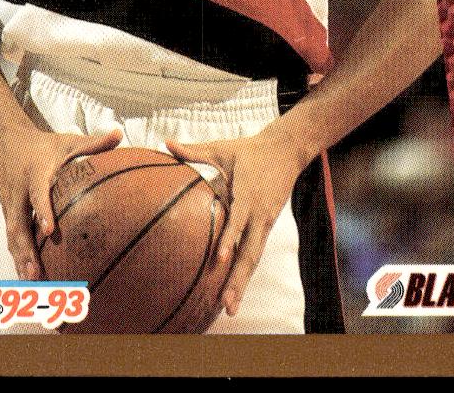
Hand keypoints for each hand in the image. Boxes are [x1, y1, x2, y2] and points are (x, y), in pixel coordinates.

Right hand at [0, 125, 122, 280]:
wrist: (6, 140)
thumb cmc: (43, 145)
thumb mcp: (68, 141)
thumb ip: (94, 142)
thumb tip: (120, 135)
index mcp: (35, 174)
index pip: (37, 193)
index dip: (42, 210)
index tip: (49, 230)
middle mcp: (19, 192)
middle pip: (19, 225)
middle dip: (26, 250)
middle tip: (36, 274)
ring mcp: (10, 205)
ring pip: (12, 237)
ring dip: (20, 261)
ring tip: (31, 285)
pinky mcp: (7, 214)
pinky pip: (12, 239)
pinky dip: (18, 259)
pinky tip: (27, 281)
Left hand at [164, 131, 306, 317]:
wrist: (287, 151)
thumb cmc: (249, 150)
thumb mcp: (222, 148)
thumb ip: (194, 151)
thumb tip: (166, 144)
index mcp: (248, 194)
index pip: (238, 220)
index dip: (229, 239)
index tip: (218, 258)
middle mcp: (259, 214)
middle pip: (249, 252)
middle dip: (238, 279)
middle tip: (225, 304)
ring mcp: (265, 223)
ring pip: (253, 258)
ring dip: (242, 284)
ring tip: (230, 309)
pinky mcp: (267, 227)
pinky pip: (255, 253)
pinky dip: (246, 274)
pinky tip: (236, 293)